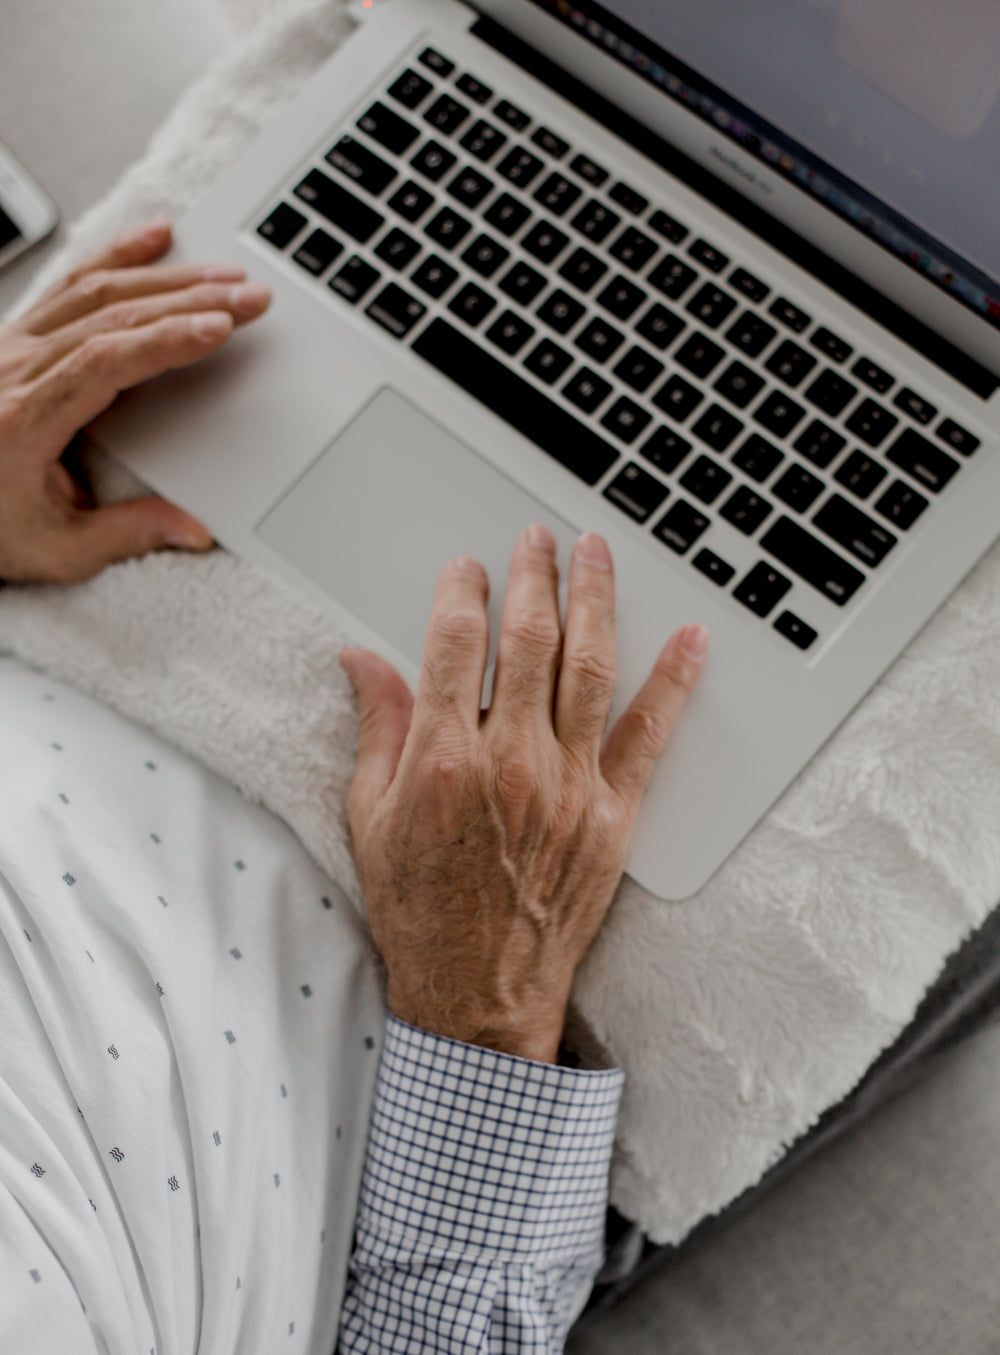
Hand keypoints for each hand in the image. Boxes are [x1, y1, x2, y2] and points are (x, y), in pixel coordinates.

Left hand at [0, 219, 270, 584]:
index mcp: (23, 420)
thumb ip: (127, 535)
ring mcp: (12, 346)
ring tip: (226, 275)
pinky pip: (70, 285)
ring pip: (95, 292)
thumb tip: (194, 531)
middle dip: (191, 301)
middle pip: (111, 317)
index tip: (219, 328)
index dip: (167, 341)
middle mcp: (13, 371)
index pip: (105, 363)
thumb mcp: (57, 550)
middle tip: (250, 296)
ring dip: (168, 278)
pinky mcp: (18, 338)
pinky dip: (116, 257)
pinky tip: (154, 239)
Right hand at [341, 525, 707, 1063]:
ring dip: (596, 600)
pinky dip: (674, 682)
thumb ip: (378, 728)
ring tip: (597, 554)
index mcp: (444, 758)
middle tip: (537, 538)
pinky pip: (650, 735)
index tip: (467, 567)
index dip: (463, 590)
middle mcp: (512, 761)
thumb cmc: (419, 910)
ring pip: (590, 667)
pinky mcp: (612, 815)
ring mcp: (570, 785)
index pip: (458, 640)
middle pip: (531, 638)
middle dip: (534, 574)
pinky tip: (690, 640)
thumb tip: (363, 660)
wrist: (476, 993)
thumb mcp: (370, 818)